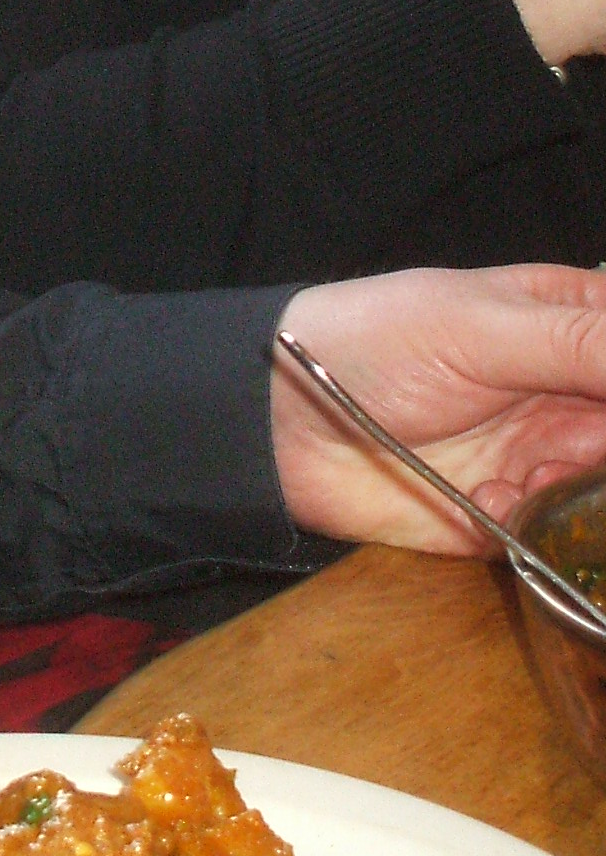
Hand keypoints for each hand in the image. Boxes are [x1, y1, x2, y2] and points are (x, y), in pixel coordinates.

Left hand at [271, 265, 605, 546]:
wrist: (282, 425)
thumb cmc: (375, 345)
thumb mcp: (481, 327)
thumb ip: (586, 344)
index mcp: (572, 321)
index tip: (601, 410)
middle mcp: (571, 390)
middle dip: (605, 448)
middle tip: (563, 451)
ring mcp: (547, 455)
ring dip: (589, 491)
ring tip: (530, 474)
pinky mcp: (516, 516)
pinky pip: (565, 534)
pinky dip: (541, 526)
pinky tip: (487, 502)